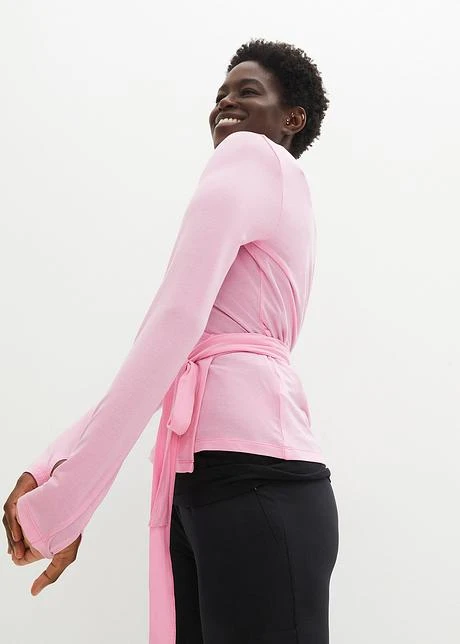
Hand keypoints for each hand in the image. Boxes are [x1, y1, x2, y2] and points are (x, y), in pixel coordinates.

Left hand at [4, 460, 82, 594]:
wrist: (77, 497)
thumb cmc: (72, 527)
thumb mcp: (66, 554)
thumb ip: (51, 574)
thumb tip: (33, 593)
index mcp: (35, 542)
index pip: (19, 555)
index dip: (19, 557)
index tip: (21, 557)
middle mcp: (27, 528)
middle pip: (13, 542)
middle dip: (14, 548)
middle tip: (18, 552)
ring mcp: (23, 514)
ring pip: (10, 527)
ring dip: (12, 537)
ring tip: (17, 544)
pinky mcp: (19, 500)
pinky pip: (10, 511)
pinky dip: (12, 523)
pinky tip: (18, 532)